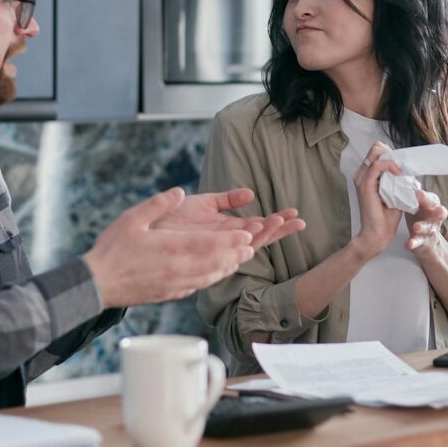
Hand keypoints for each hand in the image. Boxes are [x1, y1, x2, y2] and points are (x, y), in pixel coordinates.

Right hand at [83, 188, 256, 308]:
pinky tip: (215, 275)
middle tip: (251, 247)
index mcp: (170, 248)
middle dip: (235, 254)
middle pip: (215, 262)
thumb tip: (179, 191)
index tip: (246, 235)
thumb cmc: (112, 249)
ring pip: (209, 277)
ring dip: (227, 268)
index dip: (230, 240)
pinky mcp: (169, 294)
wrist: (97, 284)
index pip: (208, 244)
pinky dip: (211, 279)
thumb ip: (157, 204)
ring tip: (239, 260)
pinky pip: (197, 287)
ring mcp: (174, 284)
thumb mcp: (131, 219)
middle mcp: (177, 269)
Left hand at [153, 187, 304, 249]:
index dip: (277, 222)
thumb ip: (228, 199)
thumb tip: (251, 193)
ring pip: (246, 245)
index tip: (295, 213)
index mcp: (228, 229)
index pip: (259, 226)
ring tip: (279, 221)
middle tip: (299, 221)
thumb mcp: (205, 203)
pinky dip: (238, 245)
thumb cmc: (172, 218)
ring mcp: (215, 248)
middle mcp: (225, 241)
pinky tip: (254, 235)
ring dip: (263, 234)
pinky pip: (225, 252)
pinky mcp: (203, 253)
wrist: (148, 228)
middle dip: (278, 230)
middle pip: (259, 238)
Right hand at [351, 141, 402, 259]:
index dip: (391, 154)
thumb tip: (408, 169)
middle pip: (376, 148)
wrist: (378, 233)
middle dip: (392, 154)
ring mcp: (362, 179)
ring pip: (376, 152)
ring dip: (393, 159)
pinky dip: (390, 166)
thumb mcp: (394, 192)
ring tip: (401, 172)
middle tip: (402, 167)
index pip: (377, 152)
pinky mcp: (365, 184)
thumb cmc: (387, 216)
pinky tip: (399, 174)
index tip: (403, 165)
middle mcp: (361, 175)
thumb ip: (397, 179)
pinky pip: (378, 165)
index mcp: (366, 176)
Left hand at [406, 189, 447, 256]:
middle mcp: (435, 217)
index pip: (431, 199)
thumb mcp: (417, 203)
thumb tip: (400, 175)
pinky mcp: (424, 242)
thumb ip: (412, 192)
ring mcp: (430, 230)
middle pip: (439, 212)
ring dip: (423, 227)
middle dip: (438, 211)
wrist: (424, 240)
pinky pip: (419, 242)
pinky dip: (414, 243)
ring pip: (429, 228)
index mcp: (432, 205)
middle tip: (436, 208)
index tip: (417, 192)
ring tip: (416, 227)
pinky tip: (408, 244)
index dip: (425, 196)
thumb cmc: (419, 216)